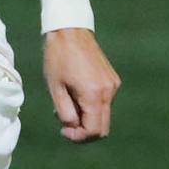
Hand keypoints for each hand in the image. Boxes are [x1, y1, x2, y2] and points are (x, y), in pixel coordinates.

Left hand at [41, 28, 119, 142]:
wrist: (70, 30)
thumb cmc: (58, 58)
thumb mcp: (55, 88)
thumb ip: (65, 113)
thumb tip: (73, 128)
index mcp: (94, 95)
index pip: (93, 131)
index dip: (78, 137)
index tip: (63, 131)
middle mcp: (109, 91)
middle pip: (102, 128)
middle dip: (84, 132)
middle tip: (64, 124)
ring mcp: (113, 85)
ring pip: (103, 116)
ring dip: (86, 118)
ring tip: (66, 105)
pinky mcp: (112, 79)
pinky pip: (104, 102)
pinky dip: (91, 106)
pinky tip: (75, 95)